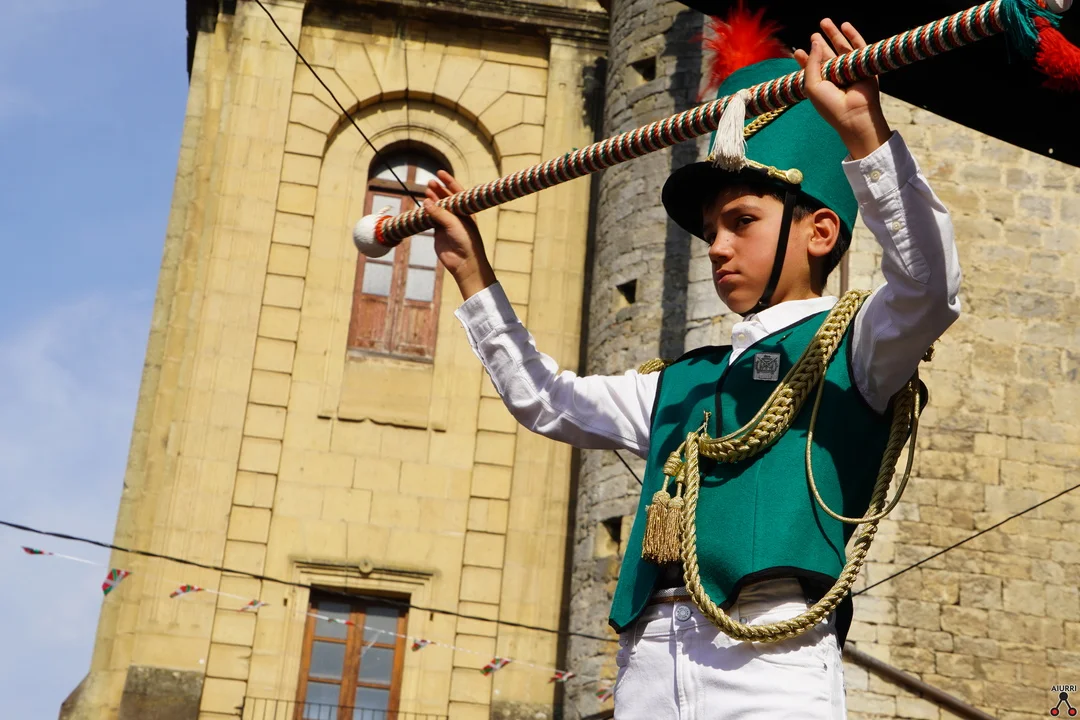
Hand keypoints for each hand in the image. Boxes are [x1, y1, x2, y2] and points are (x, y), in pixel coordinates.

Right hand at [423, 170, 496, 299]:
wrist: (464, 262)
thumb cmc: (466, 241)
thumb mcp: (454, 223)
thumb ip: (440, 212)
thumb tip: (426, 201)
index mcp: (466, 211)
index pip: (457, 192)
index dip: (449, 181)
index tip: (440, 173)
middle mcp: (457, 215)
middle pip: (446, 198)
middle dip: (438, 189)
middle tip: (430, 183)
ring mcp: (447, 223)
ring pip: (437, 208)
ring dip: (432, 200)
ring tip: (426, 191)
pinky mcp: (439, 232)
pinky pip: (431, 219)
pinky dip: (426, 212)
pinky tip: (422, 206)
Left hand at [794, 19, 890, 159]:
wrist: (853, 114)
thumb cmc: (829, 105)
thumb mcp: (811, 85)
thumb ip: (811, 63)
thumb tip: (815, 42)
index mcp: (821, 84)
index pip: (812, 68)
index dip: (805, 59)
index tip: (798, 51)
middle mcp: (835, 76)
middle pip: (826, 55)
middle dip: (820, 43)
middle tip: (813, 33)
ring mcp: (849, 70)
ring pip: (841, 48)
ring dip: (833, 35)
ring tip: (824, 22)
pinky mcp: (863, 65)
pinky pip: (858, 46)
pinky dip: (852, 35)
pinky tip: (845, 25)